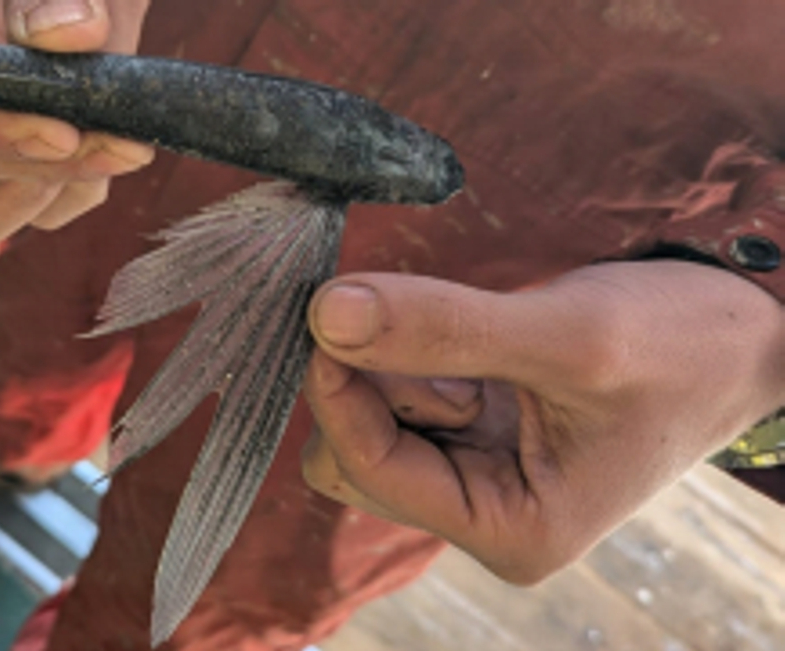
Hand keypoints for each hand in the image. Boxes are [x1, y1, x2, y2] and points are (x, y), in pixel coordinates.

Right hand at [0, 0, 154, 247]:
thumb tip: (70, 32)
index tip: (59, 132)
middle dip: (44, 162)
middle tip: (120, 142)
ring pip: (9, 197)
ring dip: (70, 180)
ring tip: (127, 142)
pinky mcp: (22, 148)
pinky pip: (49, 196)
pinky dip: (88, 178)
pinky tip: (124, 141)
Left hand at [301, 261, 784, 582]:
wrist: (750, 335)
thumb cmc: (687, 347)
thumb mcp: (571, 334)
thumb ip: (446, 327)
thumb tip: (326, 314)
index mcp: (512, 530)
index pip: (370, 469)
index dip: (338, 393)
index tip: (329, 313)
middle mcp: (485, 514)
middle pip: (355, 458)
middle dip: (370, 387)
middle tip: (425, 321)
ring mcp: (478, 473)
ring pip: (371, 426)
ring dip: (391, 368)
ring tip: (472, 330)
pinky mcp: (478, 431)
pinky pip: (402, 402)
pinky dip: (408, 358)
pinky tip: (463, 330)